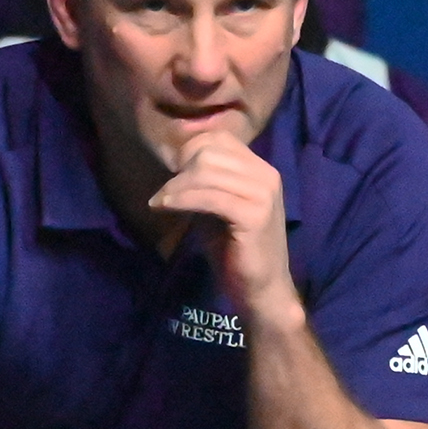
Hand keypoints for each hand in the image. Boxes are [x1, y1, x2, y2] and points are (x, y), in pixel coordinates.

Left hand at [149, 133, 297, 323]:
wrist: (262, 290)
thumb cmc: (236, 251)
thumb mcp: (218, 207)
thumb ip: (205, 183)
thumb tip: (173, 160)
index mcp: (261, 170)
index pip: (219, 138)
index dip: (189, 149)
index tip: (170, 172)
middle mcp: (266, 175)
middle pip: (210, 151)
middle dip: (180, 169)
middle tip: (164, 193)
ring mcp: (263, 194)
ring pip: (207, 170)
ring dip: (176, 185)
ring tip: (161, 202)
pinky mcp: (254, 215)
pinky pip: (209, 196)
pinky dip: (181, 198)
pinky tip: (164, 206)